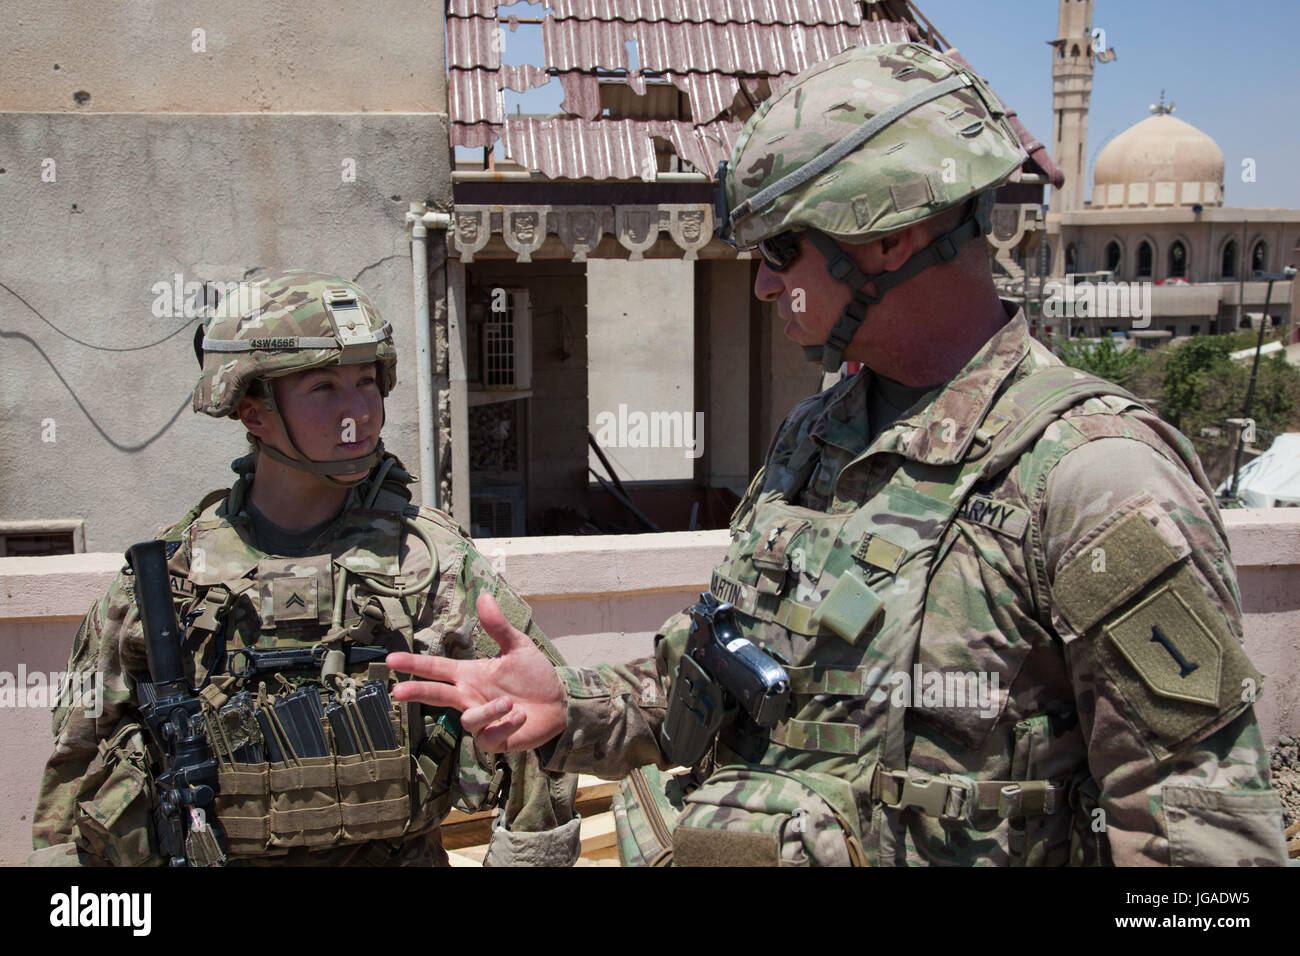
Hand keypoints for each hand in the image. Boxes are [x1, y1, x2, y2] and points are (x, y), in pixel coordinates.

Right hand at [387, 593, 566, 752]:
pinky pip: (488, 736)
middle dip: (417, 693)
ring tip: (509, 703)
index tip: (391, 660)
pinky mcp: (494, 740)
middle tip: (398, 691)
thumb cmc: (534, 676)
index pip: (436, 668)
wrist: (558, 704)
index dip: (414, 664)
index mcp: (471, 675)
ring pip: (468, 719)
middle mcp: (470, 697)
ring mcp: (480, 721)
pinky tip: (521, 716)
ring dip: (489, 710)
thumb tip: (484, 596)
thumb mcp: (518, 647)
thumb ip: (498, 626)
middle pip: (437, 696)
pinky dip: (506, 725)